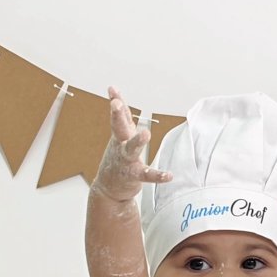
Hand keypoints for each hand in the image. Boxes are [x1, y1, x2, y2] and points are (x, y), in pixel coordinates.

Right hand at [92, 86, 172, 201]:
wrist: (108, 187)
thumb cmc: (117, 158)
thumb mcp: (118, 135)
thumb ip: (122, 117)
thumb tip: (116, 95)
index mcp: (120, 135)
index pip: (118, 116)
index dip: (116, 101)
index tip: (112, 89)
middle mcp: (121, 145)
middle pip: (119, 128)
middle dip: (117, 115)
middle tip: (117, 104)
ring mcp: (126, 160)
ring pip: (131, 149)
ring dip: (137, 141)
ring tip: (145, 134)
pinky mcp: (133, 175)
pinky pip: (146, 174)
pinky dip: (157, 175)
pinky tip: (168, 175)